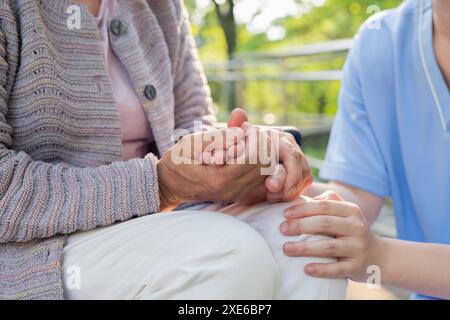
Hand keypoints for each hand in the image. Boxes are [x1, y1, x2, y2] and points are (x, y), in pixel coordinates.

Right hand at [157, 128, 271, 209]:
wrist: (170, 184)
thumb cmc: (178, 161)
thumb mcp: (192, 143)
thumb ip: (217, 137)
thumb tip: (241, 131)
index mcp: (219, 178)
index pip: (252, 158)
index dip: (254, 139)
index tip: (246, 127)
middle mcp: (232, 189)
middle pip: (264, 165)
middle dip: (262, 144)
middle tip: (249, 131)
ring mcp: (236, 193)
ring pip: (266, 172)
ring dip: (262, 152)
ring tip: (248, 139)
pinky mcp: (239, 192)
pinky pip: (259, 176)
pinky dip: (259, 160)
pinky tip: (247, 148)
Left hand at [227, 108, 312, 204]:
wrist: (242, 156)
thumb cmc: (238, 146)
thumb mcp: (235, 138)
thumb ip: (235, 127)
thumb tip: (238, 113)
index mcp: (278, 137)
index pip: (292, 155)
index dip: (287, 173)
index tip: (271, 187)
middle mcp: (290, 146)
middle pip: (302, 168)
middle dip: (289, 185)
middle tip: (272, 196)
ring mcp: (297, 158)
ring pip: (304, 177)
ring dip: (290, 190)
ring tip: (270, 197)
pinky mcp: (299, 170)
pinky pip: (303, 184)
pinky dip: (292, 192)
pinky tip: (276, 197)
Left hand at [280, 191, 379, 280]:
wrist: (378, 256)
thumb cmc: (350, 230)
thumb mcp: (345, 212)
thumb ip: (327, 201)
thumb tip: (303, 197)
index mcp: (351, 211)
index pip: (324, 206)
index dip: (303, 209)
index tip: (284, 214)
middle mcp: (357, 227)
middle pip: (324, 223)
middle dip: (300, 226)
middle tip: (281, 229)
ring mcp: (358, 248)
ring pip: (329, 246)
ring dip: (305, 248)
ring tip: (286, 248)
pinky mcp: (357, 267)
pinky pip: (337, 269)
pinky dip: (321, 269)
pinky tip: (306, 269)